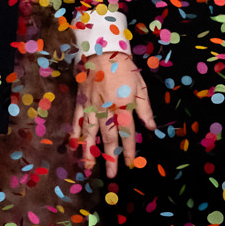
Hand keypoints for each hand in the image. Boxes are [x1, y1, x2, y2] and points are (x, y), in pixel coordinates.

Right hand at [73, 51, 155, 176]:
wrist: (102, 50)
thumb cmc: (124, 68)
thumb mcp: (140, 87)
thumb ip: (145, 109)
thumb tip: (151, 128)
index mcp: (123, 108)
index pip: (127, 135)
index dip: (130, 151)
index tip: (130, 164)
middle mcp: (106, 111)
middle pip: (107, 139)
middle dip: (109, 158)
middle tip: (110, 174)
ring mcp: (91, 107)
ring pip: (89, 134)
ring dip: (89, 151)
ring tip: (88, 167)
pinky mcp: (81, 101)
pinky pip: (76, 120)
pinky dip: (74, 133)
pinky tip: (73, 144)